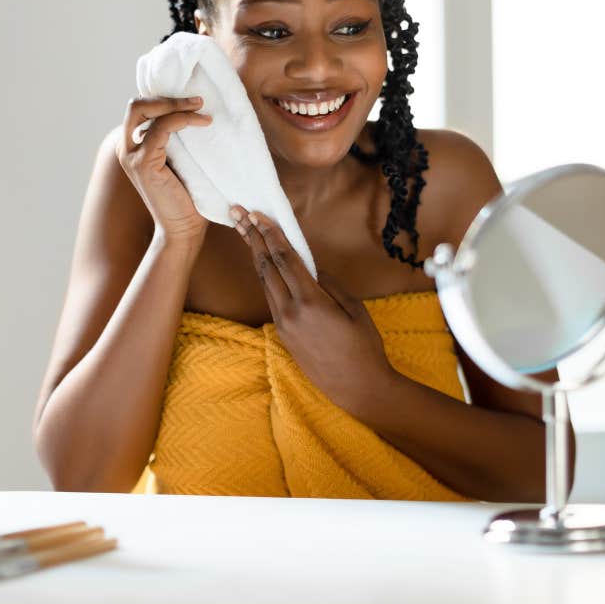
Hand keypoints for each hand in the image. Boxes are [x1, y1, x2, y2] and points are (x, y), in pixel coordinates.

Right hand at [116, 96, 211, 242]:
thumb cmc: (187, 196)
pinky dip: (183, 120)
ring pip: (146, 111)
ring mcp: (131, 156)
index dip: (165, 98)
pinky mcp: (143, 164)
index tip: (194, 99)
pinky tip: (203, 123)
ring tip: (202, 108)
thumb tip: (196, 108)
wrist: (184, 228)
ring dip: (178, 105)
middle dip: (167, 97)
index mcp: (133, 146)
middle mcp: (126, 148)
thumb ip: (177, 138)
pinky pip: (161, 128)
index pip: (141, 108)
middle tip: (197, 100)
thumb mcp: (181, 159)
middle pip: (136, 104)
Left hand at [231, 205, 396, 416]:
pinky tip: (264, 265)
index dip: (271, 235)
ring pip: (264, 283)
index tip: (260, 215)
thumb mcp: (354, 308)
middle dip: (253, 239)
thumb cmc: (364, 347)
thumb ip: (330, 285)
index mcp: (310, 302)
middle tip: (240, 216)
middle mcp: (290, 313)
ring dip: (256, 257)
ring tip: (246, 234)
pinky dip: (265, 277)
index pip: (284, 260)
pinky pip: (271, 299)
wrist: (358, 388)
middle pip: (265, 268)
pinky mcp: (282, 336)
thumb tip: (312, 270)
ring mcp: (283, 326)